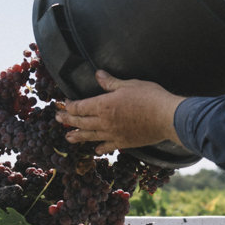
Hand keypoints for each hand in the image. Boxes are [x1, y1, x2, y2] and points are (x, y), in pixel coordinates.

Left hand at [53, 71, 184, 155]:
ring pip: (90, 135)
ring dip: (77, 136)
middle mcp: (104, 122)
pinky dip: (100, 148)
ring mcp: (113, 134)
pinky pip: (107, 146)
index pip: (80, 107)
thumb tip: (98, 74)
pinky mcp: (123, 142)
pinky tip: (96, 149)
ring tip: (68, 137)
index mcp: (103, 105)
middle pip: (81, 121)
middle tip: (58, 118)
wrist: (166, 117)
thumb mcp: (128, 84)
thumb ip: (111, 82)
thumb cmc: (149, 97)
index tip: (64, 103)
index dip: (70, 105)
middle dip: (68, 119)